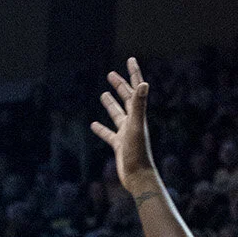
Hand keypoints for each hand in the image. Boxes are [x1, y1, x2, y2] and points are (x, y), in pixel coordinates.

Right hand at [92, 58, 156, 192]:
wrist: (138, 177)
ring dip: (111, 104)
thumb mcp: (135, 126)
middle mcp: (133, 122)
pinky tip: (93, 125)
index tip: (130, 59)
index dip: (133, 74)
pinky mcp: (118, 146)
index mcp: (138, 115)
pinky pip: (108, 134)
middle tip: (111, 74)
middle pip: (126, 100)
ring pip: (116, 115)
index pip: (135, 90)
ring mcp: (125, 134)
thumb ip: (139, 105)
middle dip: (120, 86)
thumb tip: (144, 83)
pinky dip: (101, 129)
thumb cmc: (138, 153)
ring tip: (103, 94)